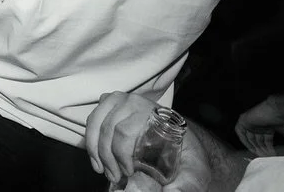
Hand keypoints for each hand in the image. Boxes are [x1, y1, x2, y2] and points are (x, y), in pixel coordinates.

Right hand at [86, 93, 210, 191]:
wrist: (184, 139)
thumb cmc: (187, 155)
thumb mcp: (193, 171)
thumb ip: (185, 185)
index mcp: (154, 114)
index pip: (125, 132)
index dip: (121, 155)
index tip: (127, 173)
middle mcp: (135, 102)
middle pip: (108, 128)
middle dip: (107, 156)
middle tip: (114, 176)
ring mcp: (120, 100)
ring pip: (95, 122)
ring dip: (95, 149)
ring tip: (102, 169)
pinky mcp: (110, 104)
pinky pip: (92, 120)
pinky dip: (90, 140)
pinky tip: (96, 159)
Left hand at [236, 97, 283, 155]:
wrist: (281, 111)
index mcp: (270, 124)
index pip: (265, 138)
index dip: (268, 148)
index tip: (271, 155)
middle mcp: (260, 122)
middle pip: (257, 138)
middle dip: (261, 149)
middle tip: (266, 158)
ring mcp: (252, 120)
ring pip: (250, 136)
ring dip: (255, 147)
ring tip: (262, 156)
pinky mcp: (244, 120)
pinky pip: (240, 131)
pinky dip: (244, 140)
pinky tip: (250, 148)